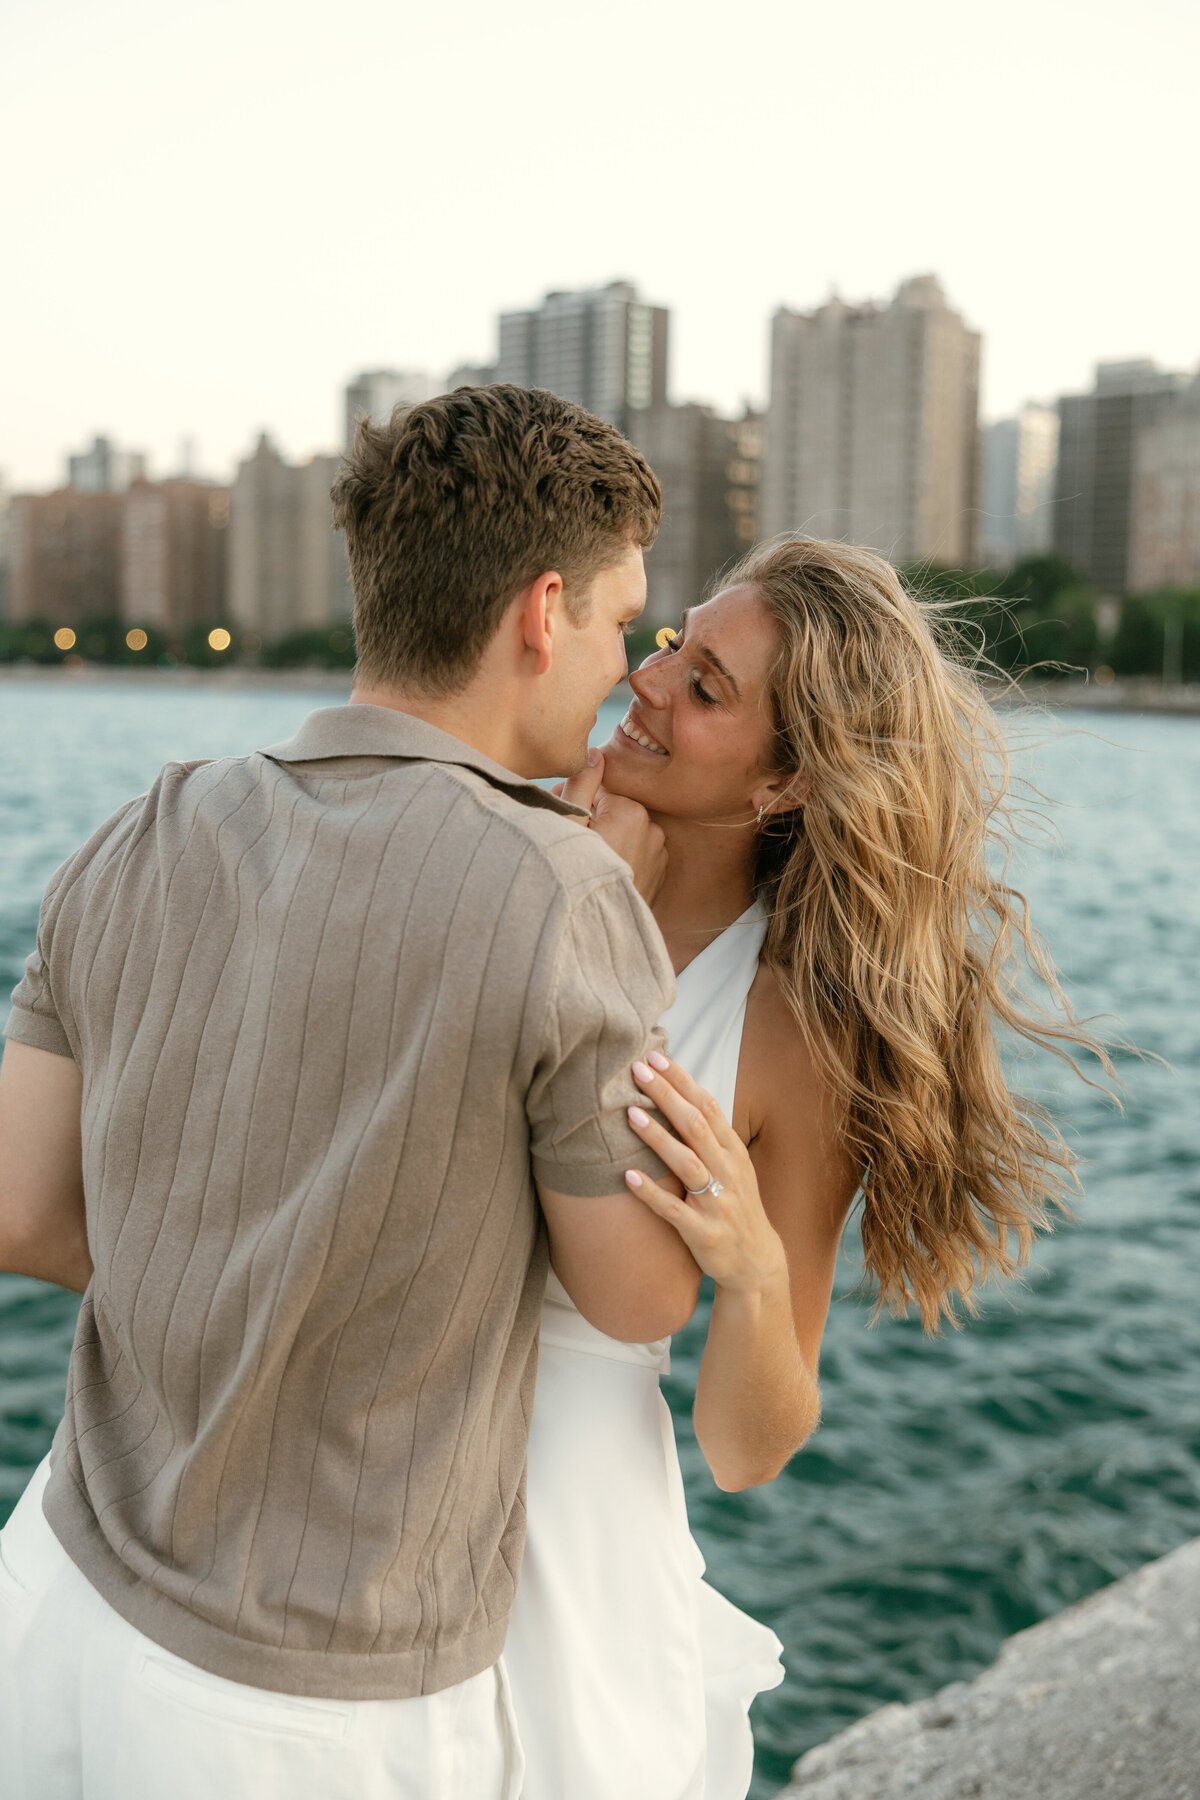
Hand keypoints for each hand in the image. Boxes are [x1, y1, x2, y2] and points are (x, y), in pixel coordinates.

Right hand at [559, 752, 667, 903]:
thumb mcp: (568, 826)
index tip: (560, 820)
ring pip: (625, 831)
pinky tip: (603, 872)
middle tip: (570, 842)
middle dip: (591, 819)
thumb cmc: (574, 876)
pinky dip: (622, 856)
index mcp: (631, 810)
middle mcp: (652, 827)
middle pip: (612, 810)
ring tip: (587, 861)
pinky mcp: (660, 873)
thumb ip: (582, 784)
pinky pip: (637, 852)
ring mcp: (659, 852)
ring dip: (607, 838)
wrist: (593, 931)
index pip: (597, 790)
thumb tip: (596, 753)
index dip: (573, 801)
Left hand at [622, 1052, 788, 1295]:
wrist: (756, 1263)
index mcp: (733, 1151)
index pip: (707, 1105)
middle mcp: (728, 1172)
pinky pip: (674, 1211)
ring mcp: (717, 1203)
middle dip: (666, 1096)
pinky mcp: (704, 1233)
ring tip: (629, 1115)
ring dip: (658, 1138)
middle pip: (696, 1126)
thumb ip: (709, 1135)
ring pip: (686, 1163)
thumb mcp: (732, 1166)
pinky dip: (651, 1193)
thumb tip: (677, 1094)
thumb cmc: (735, 1206)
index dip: (681, 1080)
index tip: (655, 1056)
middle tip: (637, 1070)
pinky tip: (627, 1177)